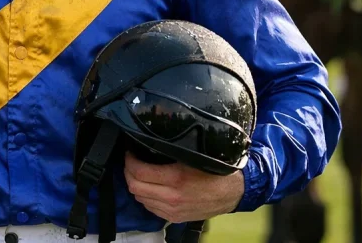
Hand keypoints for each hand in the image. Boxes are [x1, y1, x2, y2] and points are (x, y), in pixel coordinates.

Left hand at [124, 152, 244, 222]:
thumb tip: (151, 143)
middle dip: (128, 172)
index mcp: (176, 178)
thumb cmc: (217, 170)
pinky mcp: (174, 218)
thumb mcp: (195, 155)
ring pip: (140, 198)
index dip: (129, 160)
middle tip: (131, 161)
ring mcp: (172, 210)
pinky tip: (150, 187)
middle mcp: (171, 197)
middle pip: (135, 187)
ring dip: (135, 185)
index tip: (130, 152)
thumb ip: (172, 150)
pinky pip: (150, 208)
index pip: (138, 171)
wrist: (233, 192)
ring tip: (139, 173)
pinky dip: (145, 197)